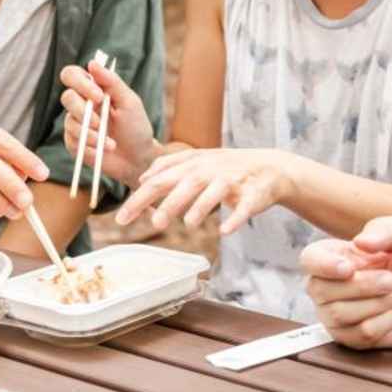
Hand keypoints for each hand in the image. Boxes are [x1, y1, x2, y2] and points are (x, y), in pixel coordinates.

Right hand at [59, 59, 158, 184]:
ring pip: (70, 122)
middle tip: (101, 124)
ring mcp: (75, 124)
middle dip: (84, 112)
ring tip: (111, 143)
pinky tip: (104, 150)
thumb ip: (112, 82)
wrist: (137, 159)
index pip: (72, 75)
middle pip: (66, 97)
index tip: (99, 96)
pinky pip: (73, 141)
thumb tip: (92, 63)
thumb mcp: (129, 102)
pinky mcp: (73, 143)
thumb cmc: (136, 127)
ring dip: (91, 134)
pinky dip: (90, 147)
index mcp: (93, 89)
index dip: (80, 83)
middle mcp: (80, 104)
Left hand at [115, 147, 294, 234]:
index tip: (122, 219)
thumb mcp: (198, 161)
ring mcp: (233, 181)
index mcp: (194, 163)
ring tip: (188, 224)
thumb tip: (142, 178)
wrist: (270, 168)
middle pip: (187, 183)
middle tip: (154, 223)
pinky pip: (245, 206)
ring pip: (215, 192)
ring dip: (201, 207)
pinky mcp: (254, 194)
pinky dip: (236, 218)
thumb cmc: (228, 168)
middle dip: (170, 202)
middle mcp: (211, 169)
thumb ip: (170, 167)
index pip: (161, 179)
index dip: (141, 198)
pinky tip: (226, 231)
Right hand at [302, 215, 391, 349]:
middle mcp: (325, 286)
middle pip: (323, 290)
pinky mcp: (349, 338)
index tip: (348, 268)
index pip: (309, 259)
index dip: (323, 265)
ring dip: (379, 302)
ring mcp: (333, 315)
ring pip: (341, 314)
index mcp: (331, 255)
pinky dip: (386, 321)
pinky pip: (361, 333)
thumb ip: (386, 229)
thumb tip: (361, 241)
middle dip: (364, 285)